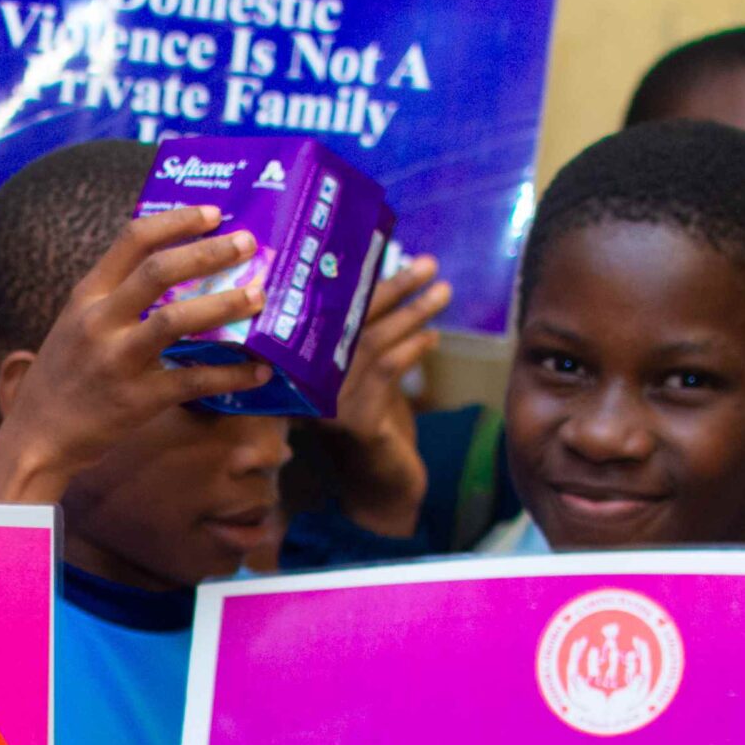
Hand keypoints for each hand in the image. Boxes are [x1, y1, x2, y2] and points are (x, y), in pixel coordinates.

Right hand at [0, 206, 268, 503]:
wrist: (37, 439)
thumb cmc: (65, 377)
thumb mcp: (76, 324)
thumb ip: (116, 297)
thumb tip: (180, 270)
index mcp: (86, 296)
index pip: (133, 239)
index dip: (178, 220)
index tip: (214, 212)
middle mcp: (99, 322)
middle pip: (160, 271)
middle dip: (210, 252)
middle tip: (248, 244)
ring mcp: (117, 361)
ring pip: (177, 319)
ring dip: (224, 304)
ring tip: (258, 297)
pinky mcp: (137, 400)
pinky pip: (193, 380)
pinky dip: (231, 374)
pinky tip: (259, 371)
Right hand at [313, 253, 450, 534]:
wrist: (380, 493)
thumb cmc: (377, 432)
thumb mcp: (369, 380)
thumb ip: (367, 343)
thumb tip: (392, 282)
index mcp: (301, 372)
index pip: (324, 317)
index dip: (353, 283)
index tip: (382, 250)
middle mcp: (304, 387)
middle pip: (348, 324)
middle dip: (392, 288)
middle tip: (427, 263)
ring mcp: (327, 406)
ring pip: (371, 343)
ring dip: (412, 313)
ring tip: (443, 292)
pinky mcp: (355, 423)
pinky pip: (386, 372)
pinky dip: (413, 349)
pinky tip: (433, 336)